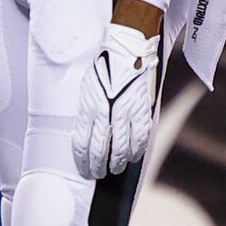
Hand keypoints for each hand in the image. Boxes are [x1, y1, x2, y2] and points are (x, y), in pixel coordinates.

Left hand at [72, 23, 161, 177]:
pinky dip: (136, 151)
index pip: (83, 144)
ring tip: (115, 169)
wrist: (127, 50)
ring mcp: (126, 114)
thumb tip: (87, 131)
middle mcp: (106, 114)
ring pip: (121, 149)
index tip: (85, 170)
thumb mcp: (87, 88)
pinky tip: (132, 157)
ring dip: (117, 163)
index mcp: (90, 108)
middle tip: (98, 174)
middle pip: (100, 151)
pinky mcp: (142, 111)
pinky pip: (139, 139)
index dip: (83, 161)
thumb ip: (88, 111)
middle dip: (98, 167)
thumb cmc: (104, 67)